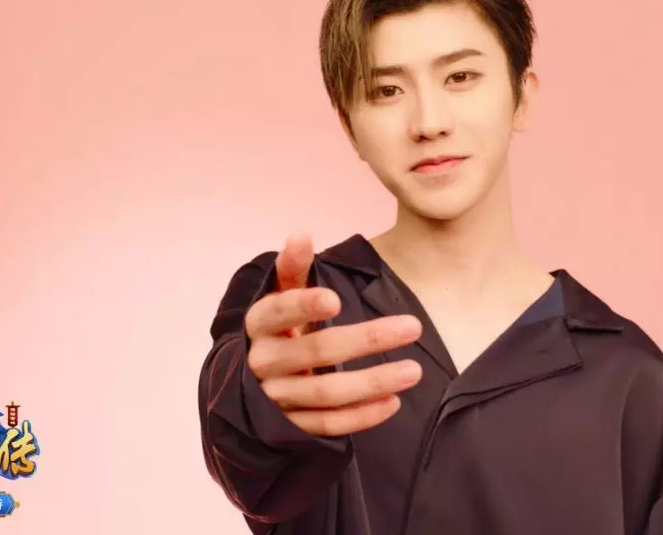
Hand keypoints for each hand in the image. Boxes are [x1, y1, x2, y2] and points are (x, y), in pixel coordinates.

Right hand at [244, 233, 422, 435]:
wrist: (248, 386)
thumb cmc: (277, 332)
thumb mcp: (281, 298)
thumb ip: (292, 268)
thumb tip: (300, 234)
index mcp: (258, 326)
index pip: (276, 314)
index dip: (303, 306)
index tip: (336, 299)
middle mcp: (262, 363)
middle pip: (315, 352)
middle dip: (366, 340)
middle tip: (413, 327)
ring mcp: (276, 399)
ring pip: (326, 393)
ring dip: (372, 382)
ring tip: (413, 370)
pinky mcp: (290, 427)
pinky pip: (327, 425)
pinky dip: (361, 416)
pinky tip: (393, 402)